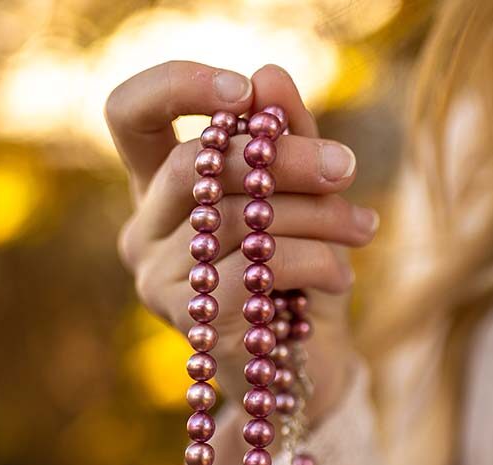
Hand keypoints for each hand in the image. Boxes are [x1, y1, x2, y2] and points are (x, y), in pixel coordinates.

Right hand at [105, 61, 376, 423]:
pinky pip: (254, 272)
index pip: (130, 115)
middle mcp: (145, 231)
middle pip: (196, 165)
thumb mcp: (298, 198)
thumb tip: (269, 75)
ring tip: (361, 229)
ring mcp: (159, 280)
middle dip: (283, 159)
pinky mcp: (194, 322)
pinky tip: (341, 276)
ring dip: (315, 218)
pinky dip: (312, 264)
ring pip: (235, 220)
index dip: (176, 85)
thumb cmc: (297, 271)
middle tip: (345, 167)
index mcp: (160, 188)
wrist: (306, 361)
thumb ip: (285, 140)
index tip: (246, 91)